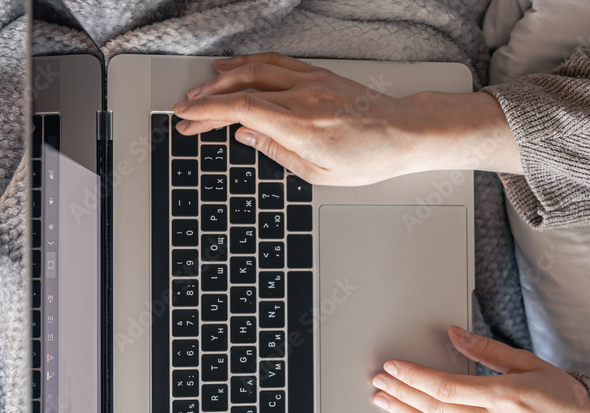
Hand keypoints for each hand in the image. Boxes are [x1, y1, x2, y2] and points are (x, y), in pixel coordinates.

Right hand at [171, 52, 521, 185]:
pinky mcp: (318, 75)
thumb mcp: (320, 172)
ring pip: (255, 70)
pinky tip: (236, 69)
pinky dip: (250, 64)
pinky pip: (275, 63)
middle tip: (185, 112)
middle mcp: (302, 98)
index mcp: (300, 127)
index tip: (186, 119)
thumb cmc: (369, 158)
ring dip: (223, 79)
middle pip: (241, 89)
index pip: (240, 111)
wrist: (404, 133)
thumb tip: (246, 136)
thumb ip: (277, 151)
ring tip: (201, 89)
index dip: (207, 113)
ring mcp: (310, 82)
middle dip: (206, 100)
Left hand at [371, 326, 589, 412]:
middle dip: (401, 392)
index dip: (414, 376)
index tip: (393, 366)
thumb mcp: (528, 362)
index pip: (446, 387)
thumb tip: (453, 334)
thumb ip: (487, 350)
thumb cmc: (561, 396)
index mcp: (505, 396)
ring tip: (382, 400)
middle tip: (380, 380)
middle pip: (435, 409)